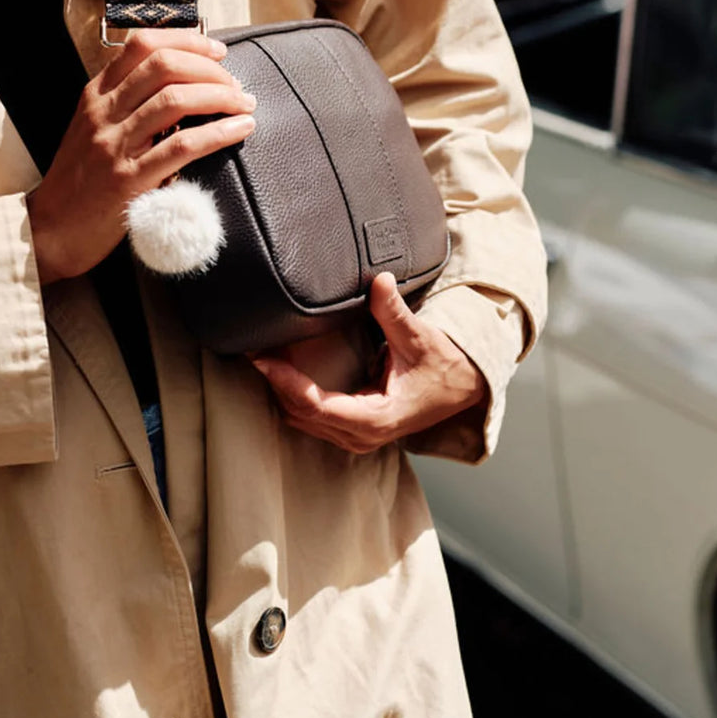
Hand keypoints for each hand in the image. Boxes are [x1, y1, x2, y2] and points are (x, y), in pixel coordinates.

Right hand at [28, 28, 254, 283]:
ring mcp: (114, 145)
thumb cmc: (80, 181)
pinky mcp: (129, 180)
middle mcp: (103, 113)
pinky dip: (219, 132)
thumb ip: (126, 104)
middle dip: (209, 68)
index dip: (186, 40)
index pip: (141, 45)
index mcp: (95, 95)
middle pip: (163, 65)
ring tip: (245, 104)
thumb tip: (180, 86)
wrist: (51, 230)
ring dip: (221, 96)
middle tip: (235, 83)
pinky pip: (182, 146)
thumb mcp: (93, 129)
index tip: (216, 50)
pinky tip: (240, 128)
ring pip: (175, 100)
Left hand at [251, 273, 488, 454]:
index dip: (285, 381)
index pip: (315, 405)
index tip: (261, 357)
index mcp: (376, 418)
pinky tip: (282, 372)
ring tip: (261, 357)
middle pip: (301, 414)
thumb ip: (394, 311)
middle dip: (275, 383)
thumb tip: (379, 280)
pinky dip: (294, 396)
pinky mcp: (353, 430)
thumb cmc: (444, 368)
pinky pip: (312, 418)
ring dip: (281, 391)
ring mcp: (355, 437)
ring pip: (302, 420)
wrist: (464, 390)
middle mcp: (361, 435)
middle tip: (251, 349)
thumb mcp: (420, 338)